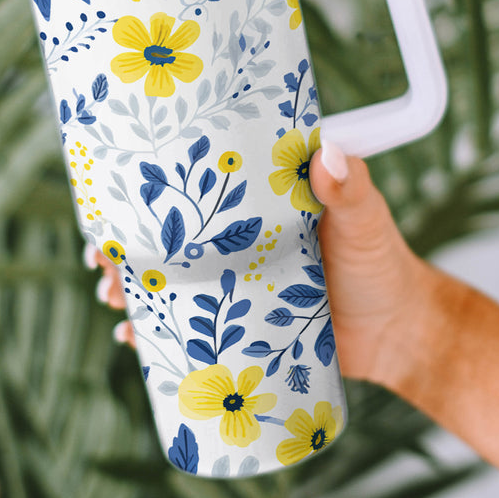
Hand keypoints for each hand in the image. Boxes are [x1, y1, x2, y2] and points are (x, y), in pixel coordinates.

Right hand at [84, 142, 432, 388]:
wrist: (398, 334)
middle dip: (124, 246)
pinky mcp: (237, 326)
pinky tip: (132, 343)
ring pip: (167, 283)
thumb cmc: (383, 264)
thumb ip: (350, 189)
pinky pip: (186, 329)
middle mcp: (235, 241)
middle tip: (101, 258)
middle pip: (166, 238)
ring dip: (131, 289)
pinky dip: (155, 337)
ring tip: (112, 299)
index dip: (150, 191)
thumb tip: (330, 154)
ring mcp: (232, 284)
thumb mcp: (365, 220)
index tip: (113, 194)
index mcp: (257, 205)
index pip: (195, 186)